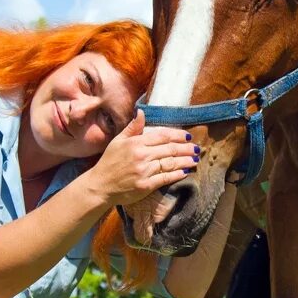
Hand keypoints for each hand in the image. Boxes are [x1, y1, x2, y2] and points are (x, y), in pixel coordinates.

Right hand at [85, 110, 199, 205]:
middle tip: (197, 148)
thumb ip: (132, 128)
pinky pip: (165, 178)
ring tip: (195, 160)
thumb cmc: (109, 162)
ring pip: (170, 164)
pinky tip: (185, 172)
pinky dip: (177, 175)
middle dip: (186, 148)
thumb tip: (141, 112)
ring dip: (185, 161)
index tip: (187, 136)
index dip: (177, 135)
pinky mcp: (146, 186)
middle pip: (170, 149)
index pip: (162, 136)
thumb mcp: (118, 141)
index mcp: (136, 143)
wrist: (100, 186)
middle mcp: (142, 156)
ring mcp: (144, 171)